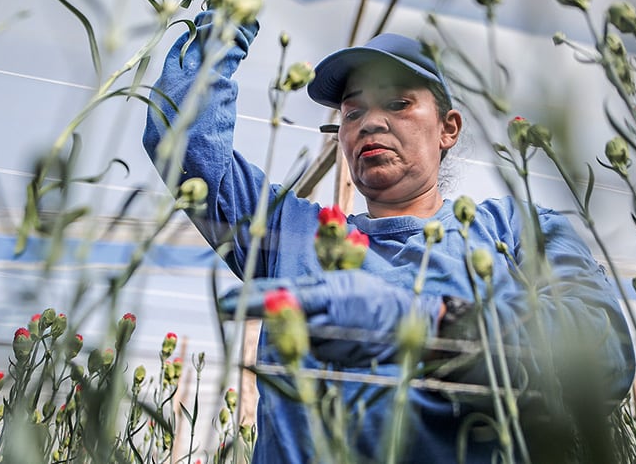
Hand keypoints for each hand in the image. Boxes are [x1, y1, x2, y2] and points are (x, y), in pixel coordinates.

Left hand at [221, 271, 443, 365]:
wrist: (408, 321)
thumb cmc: (374, 294)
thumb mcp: (346, 278)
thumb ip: (317, 280)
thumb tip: (286, 279)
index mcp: (329, 291)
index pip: (285, 292)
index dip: (256, 295)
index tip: (230, 297)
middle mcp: (328, 315)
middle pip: (283, 316)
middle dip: (256, 311)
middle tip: (227, 307)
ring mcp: (334, 338)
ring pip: (299, 335)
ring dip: (290, 328)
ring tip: (294, 317)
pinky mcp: (339, 355)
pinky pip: (316, 349)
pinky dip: (314, 341)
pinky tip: (326, 333)